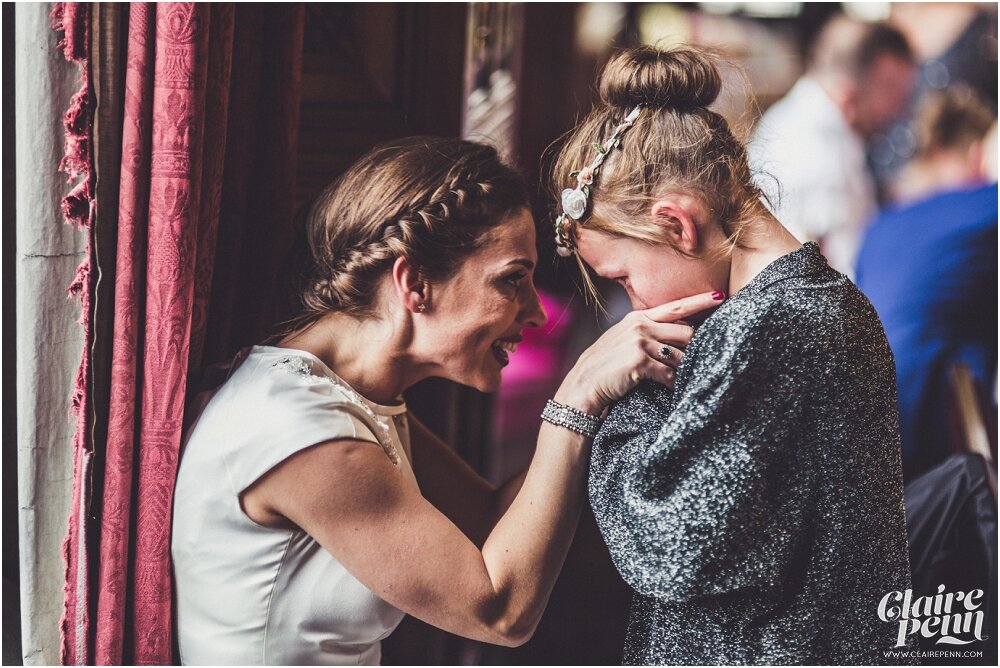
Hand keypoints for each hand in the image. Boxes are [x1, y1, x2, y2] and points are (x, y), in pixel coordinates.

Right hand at [555, 291, 723, 413]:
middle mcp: (640, 326)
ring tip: (687, 378)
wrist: (583, 385)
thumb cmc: (606, 365)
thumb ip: (647, 331)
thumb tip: (679, 333)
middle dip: (696, 347)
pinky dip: (675, 384)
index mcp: (638, 318)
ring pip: (680, 355)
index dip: (699, 302)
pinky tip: (674, 390)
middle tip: (702, 358)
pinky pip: (669, 374)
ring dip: (685, 369)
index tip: (719, 296)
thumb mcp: (623, 339)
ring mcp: (639, 342)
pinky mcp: (639, 361)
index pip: (676, 307)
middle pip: (686, 333)